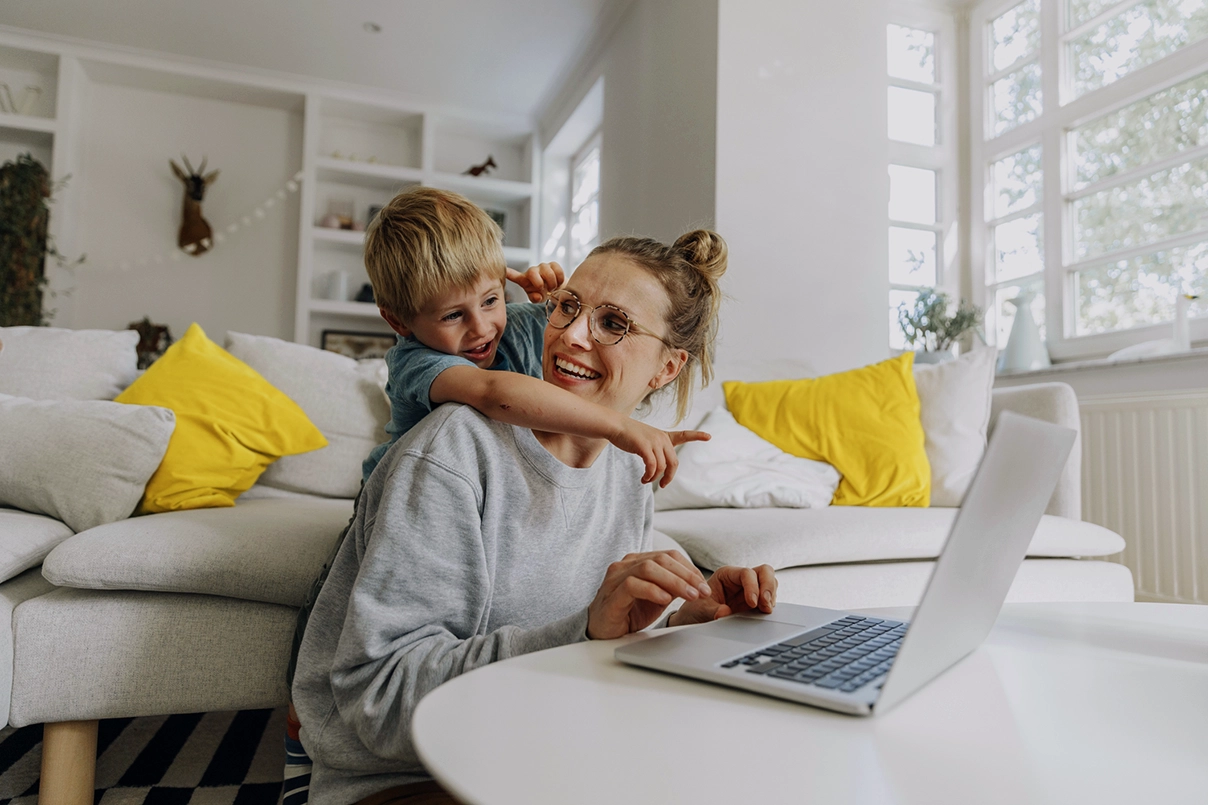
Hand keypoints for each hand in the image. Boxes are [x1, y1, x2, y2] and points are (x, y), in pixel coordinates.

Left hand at [506, 262, 564, 301]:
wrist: (558, 290)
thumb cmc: (544, 293)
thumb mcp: (538, 299)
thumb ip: (535, 298)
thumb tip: (537, 296)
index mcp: (525, 280)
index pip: (514, 275)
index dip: (509, 273)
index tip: (504, 270)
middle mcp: (532, 271)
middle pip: (532, 272)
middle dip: (539, 283)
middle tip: (546, 290)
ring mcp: (543, 266)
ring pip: (547, 271)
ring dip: (552, 283)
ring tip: (552, 288)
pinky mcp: (553, 264)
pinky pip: (557, 270)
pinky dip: (559, 279)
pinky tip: (558, 283)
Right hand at [587, 551, 713, 639]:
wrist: (602, 630)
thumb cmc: (628, 611)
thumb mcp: (657, 597)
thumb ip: (672, 586)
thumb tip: (697, 583)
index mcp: (637, 561)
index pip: (668, 555)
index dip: (689, 568)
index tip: (704, 585)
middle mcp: (626, 565)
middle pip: (661, 559)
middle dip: (686, 575)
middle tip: (702, 591)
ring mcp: (616, 578)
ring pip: (648, 568)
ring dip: (674, 582)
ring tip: (690, 596)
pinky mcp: (611, 595)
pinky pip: (632, 585)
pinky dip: (652, 590)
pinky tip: (665, 600)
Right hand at [610, 418, 709, 486]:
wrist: (616, 426)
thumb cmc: (628, 435)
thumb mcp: (646, 441)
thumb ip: (655, 452)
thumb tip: (657, 471)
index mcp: (664, 436)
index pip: (683, 435)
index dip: (697, 436)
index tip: (709, 436)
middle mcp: (662, 438)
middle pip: (673, 463)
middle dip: (669, 477)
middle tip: (663, 485)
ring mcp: (654, 442)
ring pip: (661, 467)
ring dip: (654, 478)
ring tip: (645, 480)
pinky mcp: (644, 446)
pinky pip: (652, 467)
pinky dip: (649, 476)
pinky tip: (643, 479)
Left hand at [669, 565, 777, 625]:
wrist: (695, 621)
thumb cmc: (695, 610)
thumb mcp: (701, 611)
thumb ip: (712, 611)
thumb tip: (725, 613)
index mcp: (726, 575)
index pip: (746, 573)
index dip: (752, 586)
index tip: (752, 603)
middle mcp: (740, 579)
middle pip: (764, 572)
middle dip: (768, 586)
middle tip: (766, 604)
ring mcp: (750, 590)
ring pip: (770, 582)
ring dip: (771, 596)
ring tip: (766, 610)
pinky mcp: (755, 602)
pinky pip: (769, 598)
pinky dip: (770, 604)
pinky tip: (764, 613)